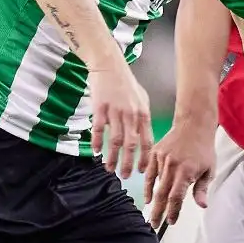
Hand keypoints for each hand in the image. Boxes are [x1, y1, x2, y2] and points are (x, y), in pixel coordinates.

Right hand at [88, 64, 150, 178]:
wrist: (109, 66)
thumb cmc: (126, 84)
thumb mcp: (141, 99)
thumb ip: (143, 119)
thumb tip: (145, 137)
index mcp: (143, 114)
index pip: (147, 141)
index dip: (144, 158)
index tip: (141, 171)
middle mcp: (131, 114)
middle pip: (131, 145)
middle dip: (128, 163)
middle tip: (125, 176)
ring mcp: (115, 111)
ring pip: (115, 140)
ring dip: (112, 157)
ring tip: (110, 168)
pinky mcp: (100, 108)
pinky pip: (99, 129)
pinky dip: (97, 142)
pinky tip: (96, 152)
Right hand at [143, 121, 214, 228]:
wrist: (193, 125)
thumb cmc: (204, 148)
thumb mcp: (209, 169)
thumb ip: (202, 188)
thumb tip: (202, 205)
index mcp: (187, 172)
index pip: (176, 198)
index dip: (173, 212)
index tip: (171, 221)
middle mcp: (173, 167)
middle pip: (162, 195)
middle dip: (158, 212)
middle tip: (154, 225)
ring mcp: (162, 160)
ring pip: (155, 185)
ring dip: (154, 202)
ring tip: (152, 215)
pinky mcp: (155, 153)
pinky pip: (149, 173)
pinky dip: (147, 186)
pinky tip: (147, 198)